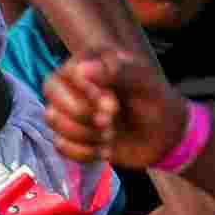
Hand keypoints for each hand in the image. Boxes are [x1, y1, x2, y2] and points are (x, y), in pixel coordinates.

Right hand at [43, 52, 193, 168]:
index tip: (114, 105)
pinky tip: (106, 150)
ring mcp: (69, 109)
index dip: (88, 92)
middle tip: (111, 122)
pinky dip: (85, 153)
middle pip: (51, 91)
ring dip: (85, 134)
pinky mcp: (70, 136)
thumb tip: (82, 69)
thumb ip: (118, 71)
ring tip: (111, 136)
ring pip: (52, 118)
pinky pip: (60, 145)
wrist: (163, 137)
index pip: (70, 71)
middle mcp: (73, 82)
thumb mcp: (144, 83)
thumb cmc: (154, 101)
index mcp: (90, 60)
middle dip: (83, 113)